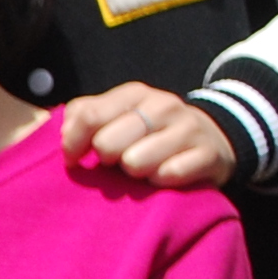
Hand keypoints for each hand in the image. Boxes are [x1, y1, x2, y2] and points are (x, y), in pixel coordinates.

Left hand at [58, 83, 239, 188]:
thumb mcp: (116, 117)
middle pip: (107, 144)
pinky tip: (165, 178)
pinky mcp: (208, 154)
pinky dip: (162, 183)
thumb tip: (66, 133)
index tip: (75, 160)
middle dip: (107, 161)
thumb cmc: (147, 135)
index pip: (87, 116)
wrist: (211, 139)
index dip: (73, 145)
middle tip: (119, 163)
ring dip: (134, 174)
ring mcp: (188, 128)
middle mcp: (162, 105)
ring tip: (143, 171)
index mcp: (134, 95)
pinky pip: (169, 175)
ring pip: (135, 162)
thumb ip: (84, 117)